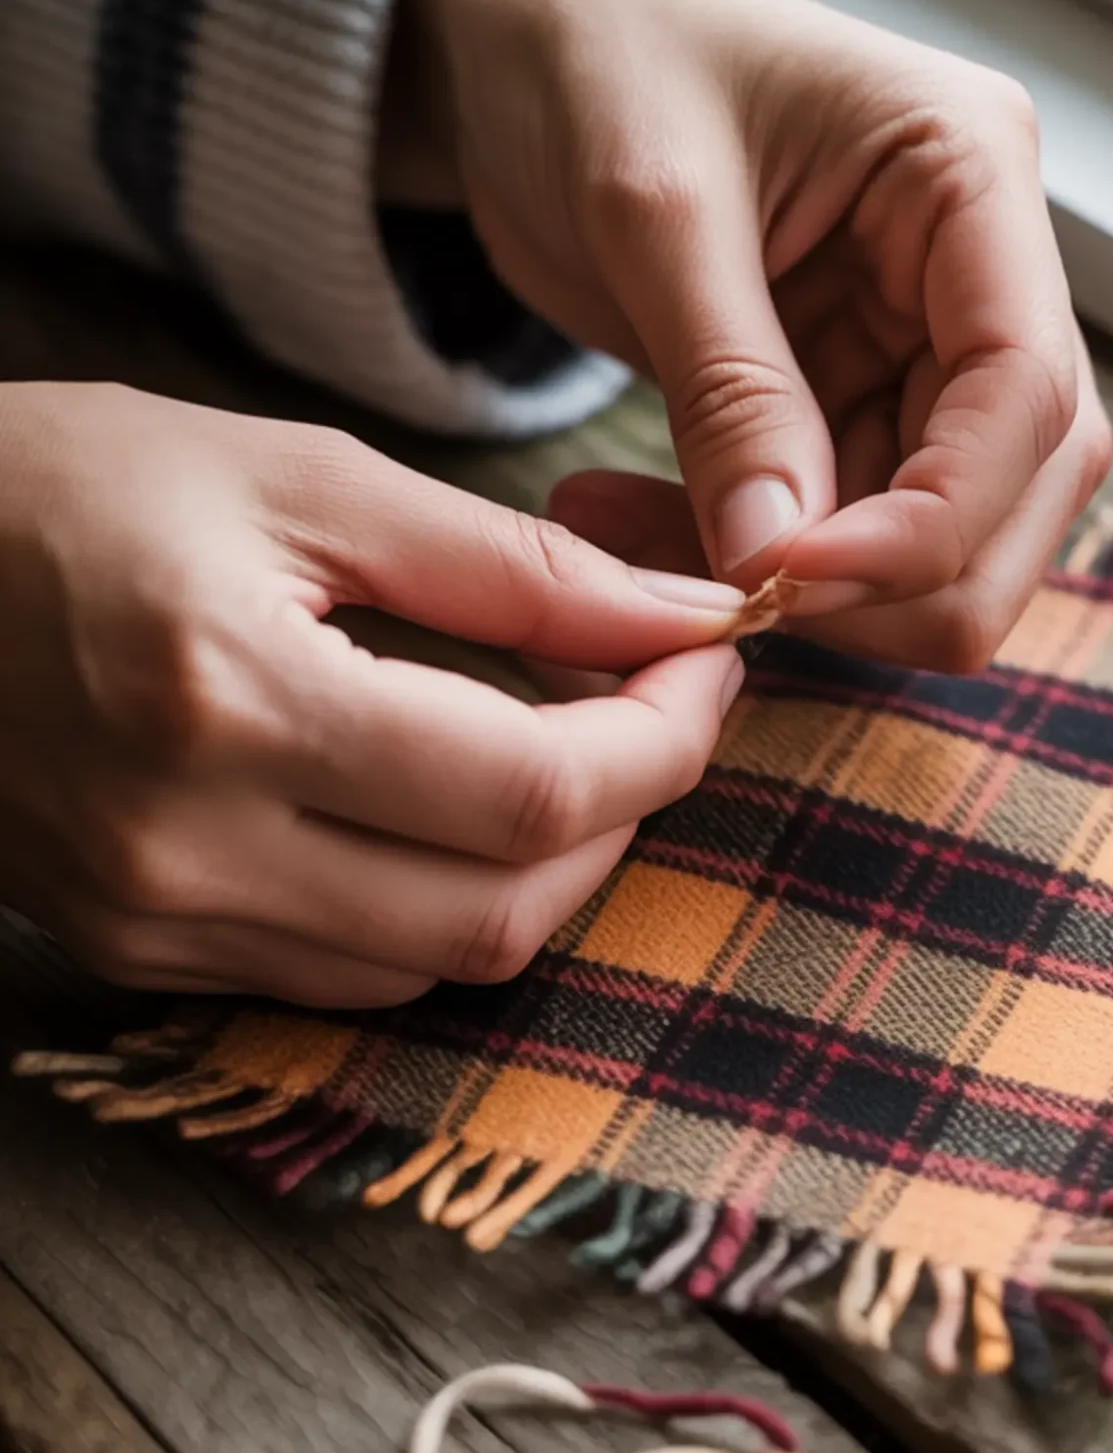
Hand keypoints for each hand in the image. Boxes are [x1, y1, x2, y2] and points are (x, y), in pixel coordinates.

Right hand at [0, 383, 743, 1004]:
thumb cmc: (64, 487)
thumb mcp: (295, 475)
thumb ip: (509, 564)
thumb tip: (682, 613)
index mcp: (230, 701)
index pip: (532, 791)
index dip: (665, 736)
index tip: (708, 655)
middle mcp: (190, 849)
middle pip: (505, 909)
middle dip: (625, 811)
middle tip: (655, 701)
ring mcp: (156, 925)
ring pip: (440, 964)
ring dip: (543, 870)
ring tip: (562, 748)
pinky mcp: (140, 958)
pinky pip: (351, 977)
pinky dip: (438, 906)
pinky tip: (447, 811)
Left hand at [386, 0, 1112, 671]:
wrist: (520, 34)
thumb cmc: (592, 54)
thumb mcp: (649, 207)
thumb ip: (729, 388)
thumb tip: (778, 564)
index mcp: (969, 171)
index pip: (1026, 391)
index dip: (935, 517)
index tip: (797, 578)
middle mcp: (978, 269)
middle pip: (1017, 491)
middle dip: (892, 579)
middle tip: (730, 597)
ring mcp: (922, 345)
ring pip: (945, 537)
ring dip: (813, 593)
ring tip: (642, 551)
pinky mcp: (853, 402)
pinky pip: (843, 533)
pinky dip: (754, 568)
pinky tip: (639, 536)